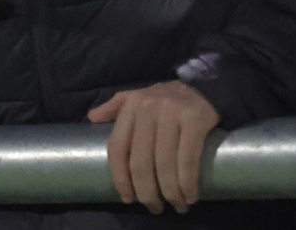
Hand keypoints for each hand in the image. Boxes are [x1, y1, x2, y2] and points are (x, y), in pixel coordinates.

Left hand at [88, 81, 220, 214]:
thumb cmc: (166, 98)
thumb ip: (115, 107)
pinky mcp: (195, 121)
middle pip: (140, 161)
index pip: (118, 147)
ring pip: (164, 164)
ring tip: (176, 206)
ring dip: (170, 192)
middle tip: (154, 208)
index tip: (127, 198)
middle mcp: (148, 109)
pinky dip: (187, 183)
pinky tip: (190, 196)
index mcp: (131, 105)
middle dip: (147, 192)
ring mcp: (171, 114)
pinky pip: (188, 160)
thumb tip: (91, 118)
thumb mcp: (137, 96)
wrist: (204, 87)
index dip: (120, 177)